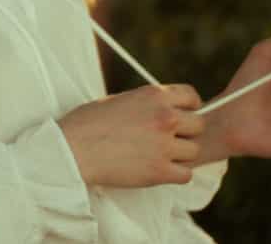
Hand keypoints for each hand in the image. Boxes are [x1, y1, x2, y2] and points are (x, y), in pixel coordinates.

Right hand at [57, 84, 205, 186]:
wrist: (72, 149)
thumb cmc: (88, 123)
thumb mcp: (120, 100)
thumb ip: (146, 104)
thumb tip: (162, 110)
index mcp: (154, 95)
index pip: (192, 97)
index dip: (189, 107)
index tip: (181, 115)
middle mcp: (165, 117)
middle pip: (198, 125)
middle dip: (186, 132)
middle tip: (169, 139)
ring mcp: (164, 145)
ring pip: (194, 151)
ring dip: (181, 155)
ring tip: (160, 156)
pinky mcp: (160, 171)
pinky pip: (186, 174)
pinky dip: (176, 175)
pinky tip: (160, 170)